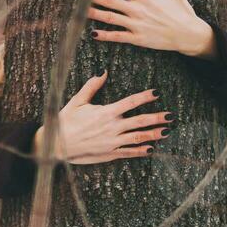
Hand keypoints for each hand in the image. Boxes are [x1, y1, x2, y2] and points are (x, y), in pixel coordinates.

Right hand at [33, 70, 172, 164]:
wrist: (57, 145)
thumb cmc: (65, 122)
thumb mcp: (77, 101)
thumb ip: (91, 87)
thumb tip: (103, 72)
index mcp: (106, 112)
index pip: (130, 102)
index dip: (145, 97)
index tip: (156, 93)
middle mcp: (112, 127)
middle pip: (140, 121)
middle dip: (156, 118)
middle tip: (170, 116)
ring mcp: (113, 142)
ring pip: (138, 137)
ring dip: (154, 134)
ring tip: (166, 131)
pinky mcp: (110, 154)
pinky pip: (129, 152)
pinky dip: (141, 151)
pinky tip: (151, 149)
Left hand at [88, 0, 218, 60]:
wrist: (189, 34)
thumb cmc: (183, 12)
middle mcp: (138, 8)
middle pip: (110, 0)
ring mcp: (136, 24)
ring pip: (110, 17)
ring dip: (94, 13)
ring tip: (79, 10)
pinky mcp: (138, 39)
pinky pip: (117, 36)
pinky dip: (104, 35)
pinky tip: (93, 33)